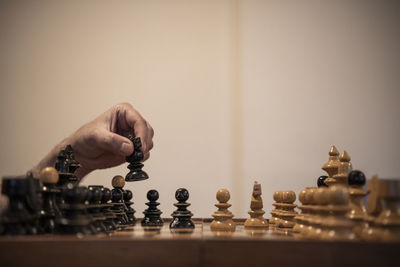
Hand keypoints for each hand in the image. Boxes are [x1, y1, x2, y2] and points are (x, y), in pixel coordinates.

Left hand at [32, 103, 153, 178]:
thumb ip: (112, 141)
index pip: (138, 120)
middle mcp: (130, 122)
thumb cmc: (85, 139)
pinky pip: (144, 152)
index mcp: (122, 112)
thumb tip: (128, 147)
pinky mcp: (133, 148)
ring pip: (148, 141)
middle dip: (144, 143)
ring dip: (143, 150)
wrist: (81, 155)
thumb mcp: (95, 136)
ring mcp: (132, 135)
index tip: (140, 146)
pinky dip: (141, 157)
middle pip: (147, 130)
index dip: (141, 134)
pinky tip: (131, 159)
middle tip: (137, 153)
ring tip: (131, 156)